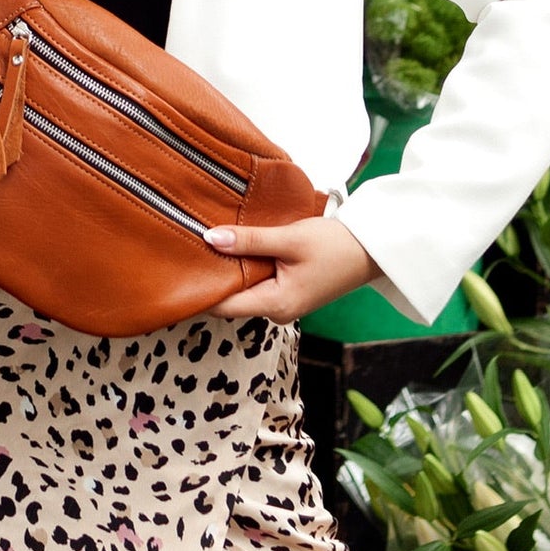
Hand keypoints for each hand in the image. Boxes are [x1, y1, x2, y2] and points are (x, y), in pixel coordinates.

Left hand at [203, 216, 381, 323]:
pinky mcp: (288, 290)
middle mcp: (276, 311)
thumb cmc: (335, 246)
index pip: (222, 305)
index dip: (198, 289)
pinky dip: (246, 264)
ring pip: (244, 287)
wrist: (373, 249)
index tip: (176, 269)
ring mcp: (282, 302)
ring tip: (206, 240)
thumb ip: (249, 240)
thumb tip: (210, 239)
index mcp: (276, 305)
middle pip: (230, 297)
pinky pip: (257, 280)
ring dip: (229, 267)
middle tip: (186, 246)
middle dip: (211, 274)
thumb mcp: (289, 239)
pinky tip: (234, 245)